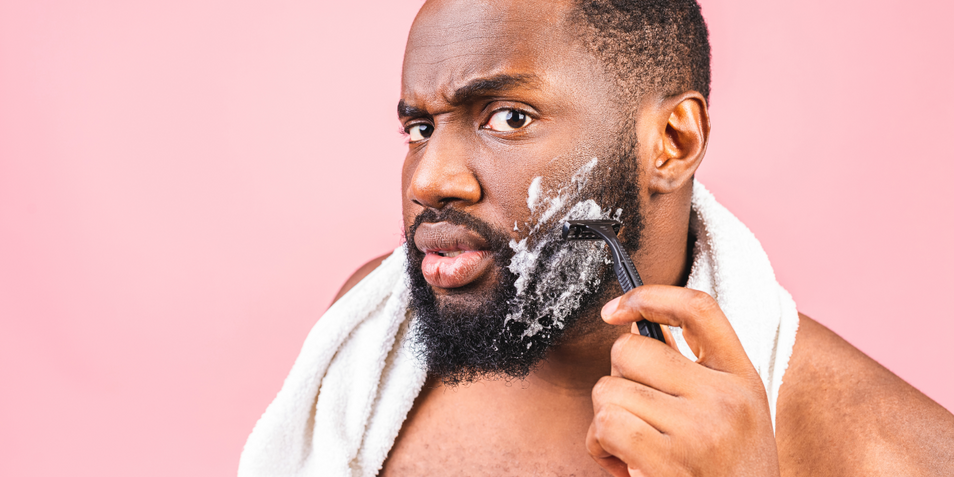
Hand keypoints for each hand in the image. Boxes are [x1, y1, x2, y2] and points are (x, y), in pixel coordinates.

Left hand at [586, 285, 779, 476]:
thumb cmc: (724, 473)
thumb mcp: (731, 417)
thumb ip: (694, 376)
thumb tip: (629, 329)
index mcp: (743, 379)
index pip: (699, 309)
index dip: (650, 296)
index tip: (616, 311)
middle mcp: (727, 399)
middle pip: (631, 351)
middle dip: (616, 380)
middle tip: (634, 414)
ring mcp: (701, 431)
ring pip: (609, 390)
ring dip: (605, 421)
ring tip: (632, 447)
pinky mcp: (670, 463)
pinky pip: (606, 427)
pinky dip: (600, 446)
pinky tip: (622, 464)